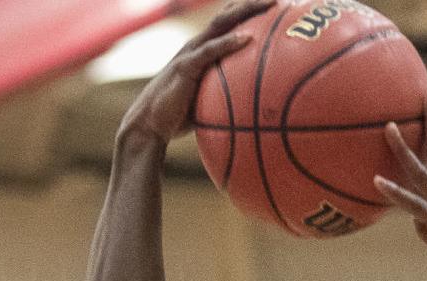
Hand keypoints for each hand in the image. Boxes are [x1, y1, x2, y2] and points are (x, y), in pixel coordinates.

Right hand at [118, 0, 274, 144]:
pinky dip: (228, 43)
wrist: (151, 124)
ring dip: (244, 12)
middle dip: (251, 5)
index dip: (248, 12)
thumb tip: (260, 112)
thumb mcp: (212, 102)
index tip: (275, 9)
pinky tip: (247, 39)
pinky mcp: (185, 66)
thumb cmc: (181, 116)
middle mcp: (198, 45)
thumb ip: (231, 97)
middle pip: (227, 16)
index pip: (228, 24)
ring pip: (220, 25)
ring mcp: (190, 53)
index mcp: (204, 50)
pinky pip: (210, 51)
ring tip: (269, 5)